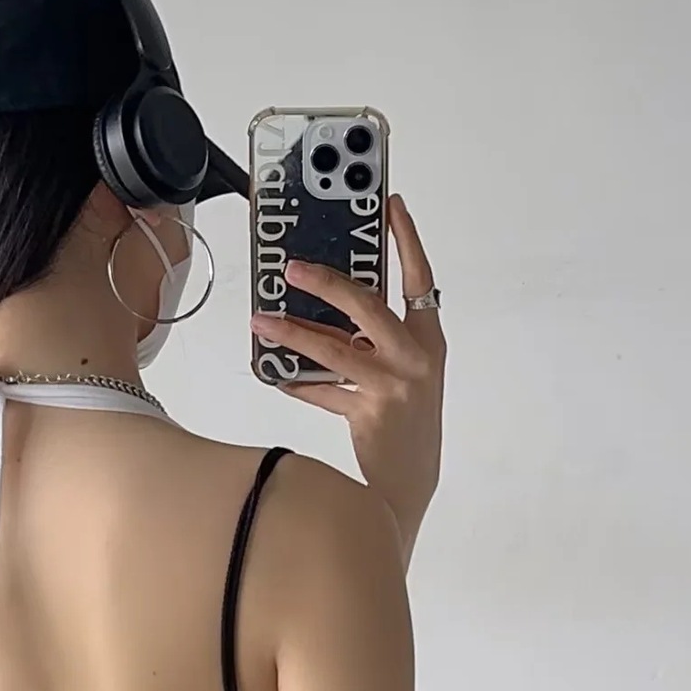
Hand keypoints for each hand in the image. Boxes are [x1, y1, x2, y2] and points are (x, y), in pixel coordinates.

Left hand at [249, 193, 444, 554]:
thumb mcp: (402, 375)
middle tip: (293, 267)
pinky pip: (322, 390)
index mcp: (428, 340)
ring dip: (293, 332)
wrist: (410, 486)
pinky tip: (273, 373)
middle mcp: (416, 357)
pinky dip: (296, 382)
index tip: (390, 204)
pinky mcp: (371, 413)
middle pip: (368, 305)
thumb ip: (374, 343)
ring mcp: (395, 385)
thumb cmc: (404, 427)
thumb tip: (326, 313)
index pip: (420, 279)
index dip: (406, 239)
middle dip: (327, 282)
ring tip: (262, 321)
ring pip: (334, 348)